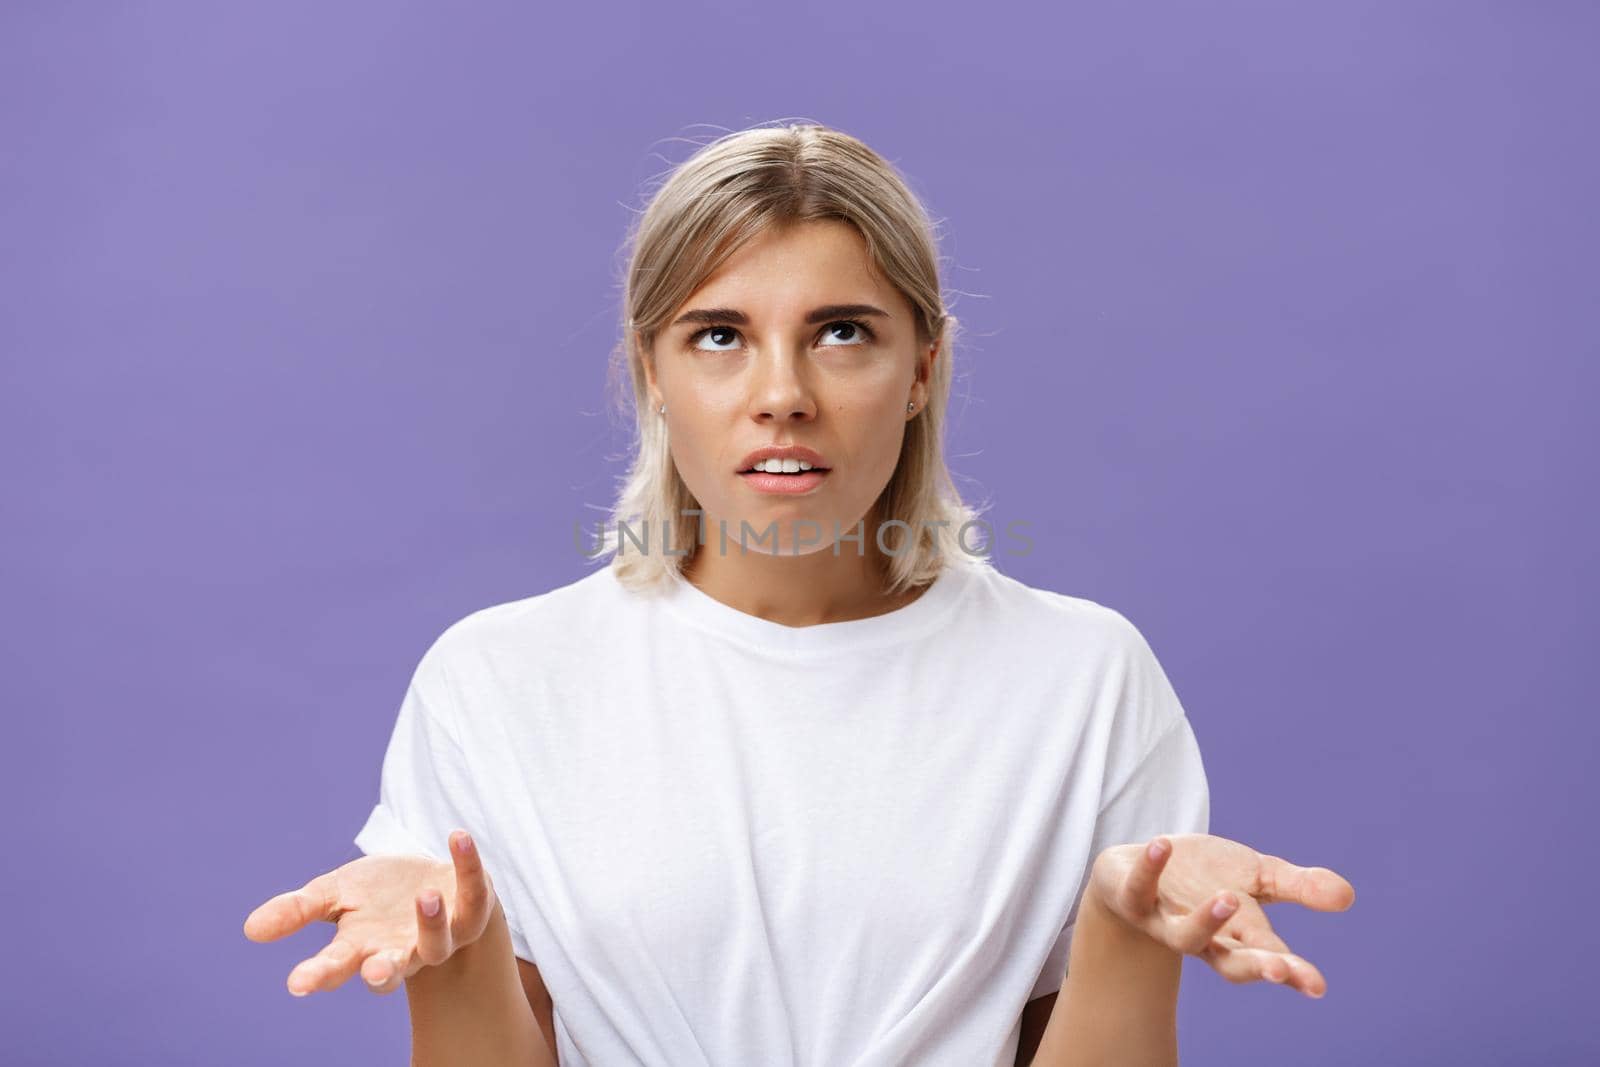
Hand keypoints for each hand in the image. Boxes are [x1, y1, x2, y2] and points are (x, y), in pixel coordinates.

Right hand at [243, 829, 496, 996]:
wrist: (434, 882)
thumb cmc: (379, 894)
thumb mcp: (334, 894)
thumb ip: (297, 910)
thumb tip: (250, 929)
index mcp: (362, 948)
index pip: (336, 967)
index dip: (319, 975)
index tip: (297, 982)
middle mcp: (401, 950)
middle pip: (389, 971)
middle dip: (380, 972)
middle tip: (372, 969)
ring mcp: (440, 934)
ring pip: (438, 943)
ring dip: (431, 921)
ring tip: (426, 896)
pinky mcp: (473, 909)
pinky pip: (476, 893)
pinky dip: (469, 866)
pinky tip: (457, 837)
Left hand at [1087, 832, 1354, 997]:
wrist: (1134, 869)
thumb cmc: (1202, 877)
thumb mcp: (1255, 876)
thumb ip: (1298, 887)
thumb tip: (1347, 896)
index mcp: (1237, 937)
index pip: (1269, 959)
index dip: (1292, 974)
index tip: (1316, 984)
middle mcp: (1202, 938)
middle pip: (1231, 963)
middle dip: (1255, 966)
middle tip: (1280, 967)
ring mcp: (1163, 921)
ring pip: (1184, 936)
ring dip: (1206, 920)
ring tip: (1229, 898)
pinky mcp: (1131, 896)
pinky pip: (1138, 887)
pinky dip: (1149, 868)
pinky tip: (1163, 844)